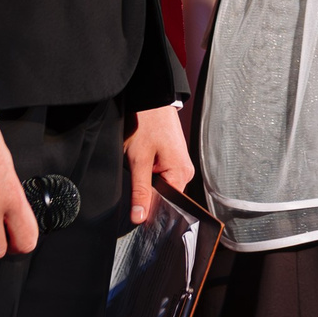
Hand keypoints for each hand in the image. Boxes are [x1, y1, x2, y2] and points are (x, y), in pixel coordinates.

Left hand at [124, 104, 193, 225]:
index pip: (169, 205)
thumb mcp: (138, 160)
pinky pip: (161, 176)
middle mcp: (185, 171)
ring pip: (161, 186)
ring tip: (137, 169)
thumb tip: (139, 217)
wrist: (150, 99)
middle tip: (132, 184)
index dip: (151, 211)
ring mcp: (180, 164)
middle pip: (165, 197)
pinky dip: (149, 174)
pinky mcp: (173, 159)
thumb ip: (140, 190)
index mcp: (182, 174)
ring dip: (147, 183)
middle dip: (147, 195)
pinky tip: (141, 165)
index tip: (136, 213)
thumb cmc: (147, 124)